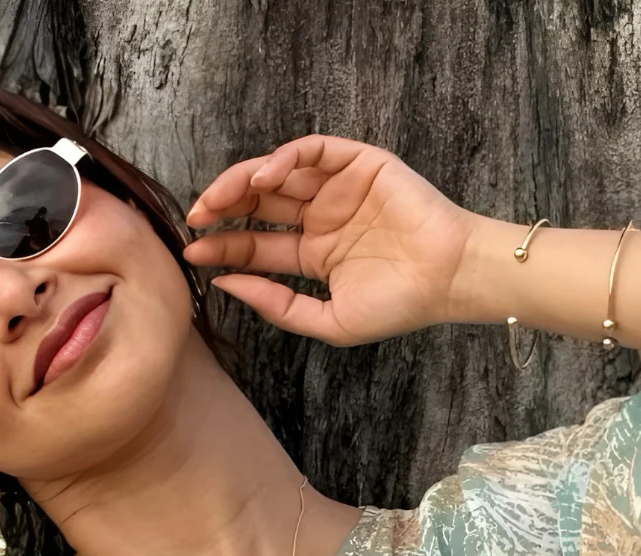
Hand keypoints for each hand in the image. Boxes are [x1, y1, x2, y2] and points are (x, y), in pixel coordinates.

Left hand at [183, 135, 477, 346]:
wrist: (447, 279)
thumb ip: (276, 305)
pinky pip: (313, 151)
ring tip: (217, 200)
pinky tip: (263, 178)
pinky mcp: (358, 164)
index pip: (257, 245)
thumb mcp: (326, 320)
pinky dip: (284, 158)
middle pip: (259, 205)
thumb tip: (225, 284)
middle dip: (223, 209)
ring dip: (242, 181)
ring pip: (278, 173)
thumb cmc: (397, 305)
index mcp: (313, 255)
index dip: (223, 247)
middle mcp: (320, 218)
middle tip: (196, 220)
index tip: (194, 254)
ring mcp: (337, 189)